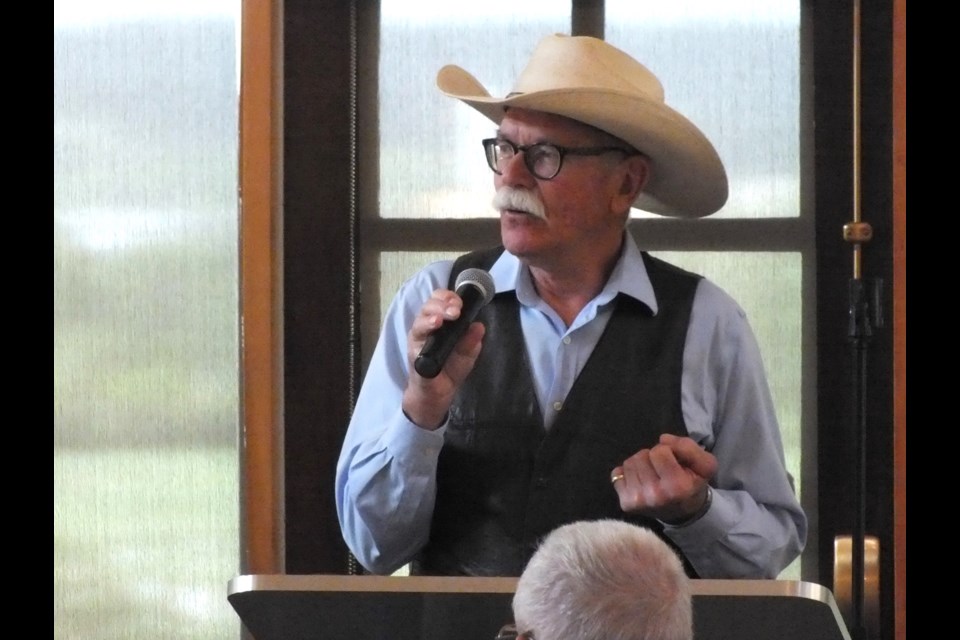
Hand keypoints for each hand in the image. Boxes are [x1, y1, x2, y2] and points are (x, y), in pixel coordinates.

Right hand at [402, 288, 485, 429]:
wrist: (437, 394)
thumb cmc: (450, 370)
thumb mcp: (467, 355)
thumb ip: (472, 342)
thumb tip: (479, 326)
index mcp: (441, 323)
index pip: (442, 301)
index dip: (450, 298)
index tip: (461, 304)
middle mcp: (428, 326)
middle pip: (430, 304)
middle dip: (444, 303)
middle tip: (456, 310)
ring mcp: (419, 337)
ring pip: (422, 316)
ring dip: (434, 312)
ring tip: (444, 317)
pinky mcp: (413, 349)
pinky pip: (417, 334)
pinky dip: (425, 327)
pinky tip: (434, 325)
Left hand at [611, 433, 717, 523]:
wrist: (683, 511)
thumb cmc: (692, 483)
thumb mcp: (704, 464)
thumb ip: (688, 447)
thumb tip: (662, 439)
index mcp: (677, 487)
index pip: (659, 451)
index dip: (666, 451)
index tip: (673, 462)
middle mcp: (656, 496)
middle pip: (641, 456)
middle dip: (651, 457)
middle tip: (661, 469)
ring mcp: (638, 501)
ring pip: (629, 463)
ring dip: (639, 464)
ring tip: (652, 475)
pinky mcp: (626, 503)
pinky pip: (616, 474)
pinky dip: (627, 474)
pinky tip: (640, 482)